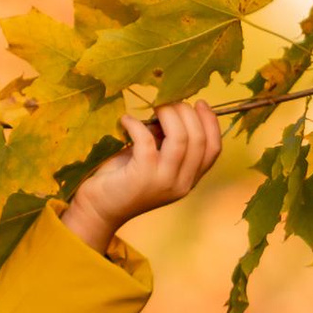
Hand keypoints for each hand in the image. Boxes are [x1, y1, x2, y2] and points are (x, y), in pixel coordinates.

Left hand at [62, 100, 221, 254]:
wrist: (98, 210)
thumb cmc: (123, 180)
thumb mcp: (153, 161)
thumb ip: (166, 141)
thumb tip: (169, 111)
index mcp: (189, 179)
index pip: (214, 149)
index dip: (211, 122)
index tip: (201, 103)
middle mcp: (182, 183)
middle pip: (199, 139)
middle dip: (186, 113)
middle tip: (168, 101)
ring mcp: (163, 181)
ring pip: (180, 138)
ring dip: (168, 114)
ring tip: (154, 107)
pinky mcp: (142, 176)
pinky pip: (147, 140)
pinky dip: (137, 125)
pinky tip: (126, 120)